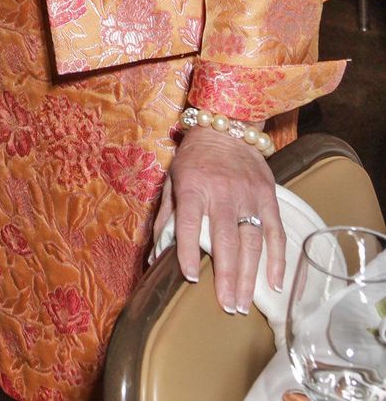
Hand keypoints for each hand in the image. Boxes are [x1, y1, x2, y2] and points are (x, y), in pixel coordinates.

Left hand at [153, 127, 284, 313]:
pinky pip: (275, 232)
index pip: (190, 223)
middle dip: (226, 276)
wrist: (228, 126)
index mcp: (193, 186)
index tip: (191, 277)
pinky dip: (277, 259)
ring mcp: (248, 194)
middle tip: (226, 307)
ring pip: (251, 241)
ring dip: (248, 276)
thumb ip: (166, 217)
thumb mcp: (172, 179)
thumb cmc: (195, 158)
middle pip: (225, 239)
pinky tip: (275, 284)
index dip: (189, 251)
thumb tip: (154, 257)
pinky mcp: (268, 195)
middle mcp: (222, 192)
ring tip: (243, 303)